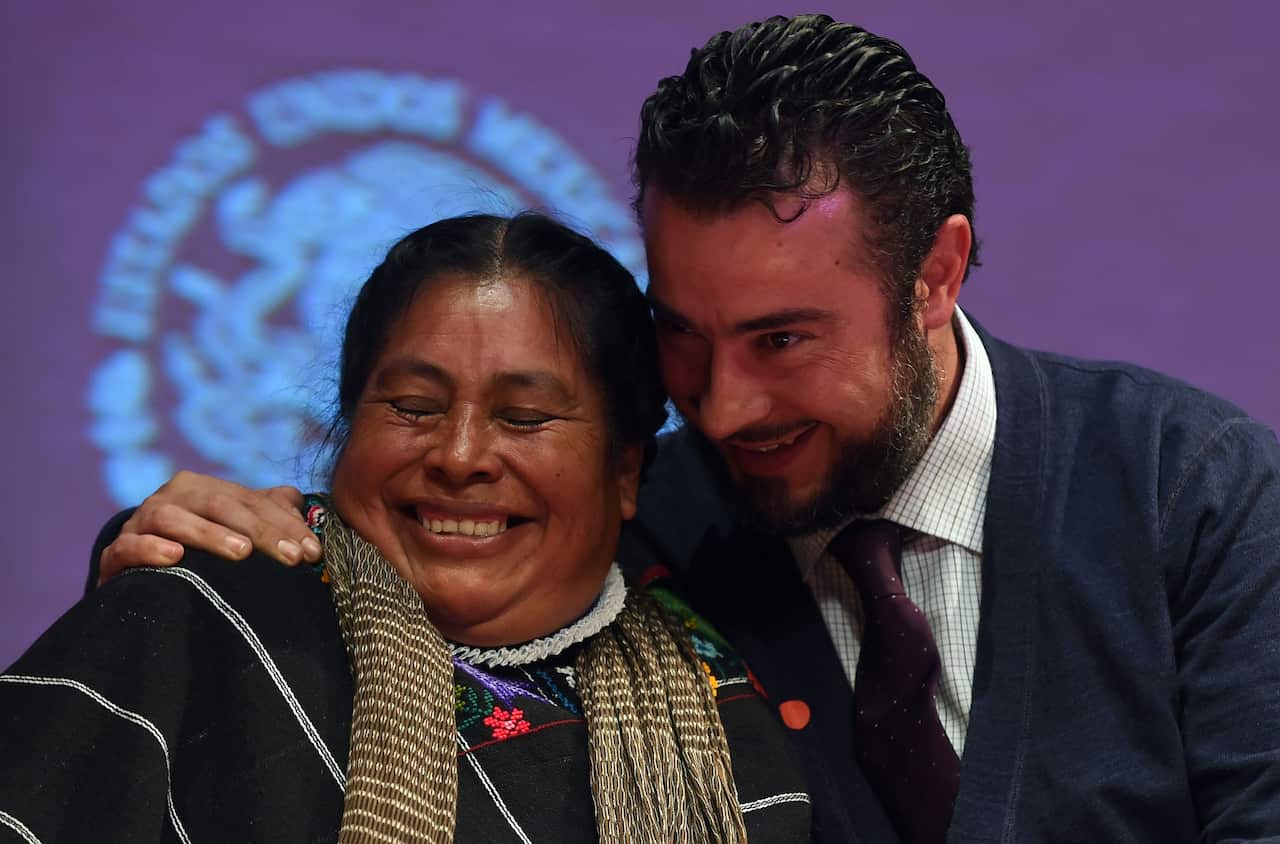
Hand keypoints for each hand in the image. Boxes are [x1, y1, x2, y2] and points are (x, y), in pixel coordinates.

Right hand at [98, 471, 322, 584]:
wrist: (133, 565)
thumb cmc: (196, 545)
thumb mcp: (232, 525)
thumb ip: (266, 512)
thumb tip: (298, 502)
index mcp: (203, 488)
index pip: (251, 501)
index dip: (285, 525)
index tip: (313, 553)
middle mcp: (171, 498)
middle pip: (219, 505)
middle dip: (260, 531)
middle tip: (291, 557)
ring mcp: (140, 522)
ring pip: (173, 519)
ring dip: (209, 534)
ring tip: (241, 552)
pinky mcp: (115, 553)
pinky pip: (129, 546)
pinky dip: (151, 548)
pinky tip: (175, 557)